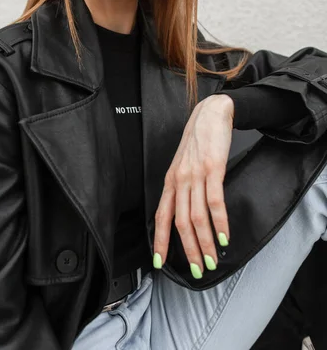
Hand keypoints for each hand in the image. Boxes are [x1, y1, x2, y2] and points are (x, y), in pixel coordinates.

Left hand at [152, 94, 233, 277]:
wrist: (211, 113)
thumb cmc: (198, 140)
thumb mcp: (183, 163)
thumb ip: (183, 186)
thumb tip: (186, 212)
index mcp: (170, 180)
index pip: (161, 215)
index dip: (160, 239)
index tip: (159, 261)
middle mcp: (179, 180)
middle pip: (180, 222)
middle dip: (188, 249)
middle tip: (197, 270)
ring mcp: (195, 175)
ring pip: (197, 216)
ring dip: (206, 242)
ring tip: (213, 260)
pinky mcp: (213, 169)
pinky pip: (215, 202)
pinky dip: (219, 223)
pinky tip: (224, 237)